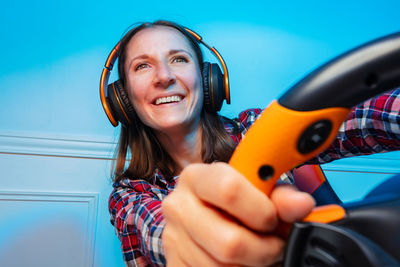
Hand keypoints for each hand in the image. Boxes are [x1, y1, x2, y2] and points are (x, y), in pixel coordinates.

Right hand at [162, 162, 314, 265]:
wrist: (204, 216)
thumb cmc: (233, 202)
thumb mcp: (256, 192)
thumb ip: (281, 197)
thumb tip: (303, 205)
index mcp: (196, 177)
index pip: (229, 190)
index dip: (261, 211)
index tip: (273, 218)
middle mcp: (178, 206)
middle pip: (230, 242)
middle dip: (264, 250)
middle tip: (273, 244)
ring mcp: (172, 238)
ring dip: (252, 265)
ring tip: (257, 251)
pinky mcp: (174, 264)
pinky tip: (239, 262)